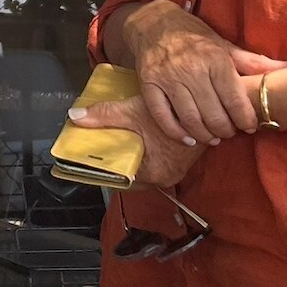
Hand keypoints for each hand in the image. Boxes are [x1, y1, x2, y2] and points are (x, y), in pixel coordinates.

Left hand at [67, 96, 199, 188]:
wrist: (211, 105)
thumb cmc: (176, 111)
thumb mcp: (134, 112)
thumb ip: (104, 115)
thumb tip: (75, 117)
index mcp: (154, 174)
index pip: (121, 180)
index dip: (105, 169)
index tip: (91, 159)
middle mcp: (167, 177)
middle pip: (132, 175)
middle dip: (117, 161)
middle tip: (102, 146)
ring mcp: (176, 170)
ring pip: (145, 168)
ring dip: (132, 156)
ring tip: (117, 141)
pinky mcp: (182, 159)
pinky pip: (158, 160)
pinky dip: (146, 151)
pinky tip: (137, 137)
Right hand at [124, 0, 261, 147]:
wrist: (154, 23)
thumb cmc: (195, 36)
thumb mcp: (224, 45)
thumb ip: (253, 62)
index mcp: (214, 59)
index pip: (234, 99)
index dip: (245, 119)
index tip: (250, 126)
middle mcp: (191, 70)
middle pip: (213, 113)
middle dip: (226, 130)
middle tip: (231, 133)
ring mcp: (168, 78)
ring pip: (190, 118)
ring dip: (205, 134)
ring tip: (214, 138)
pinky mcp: (149, 85)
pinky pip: (162, 116)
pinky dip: (176, 132)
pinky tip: (188, 139)